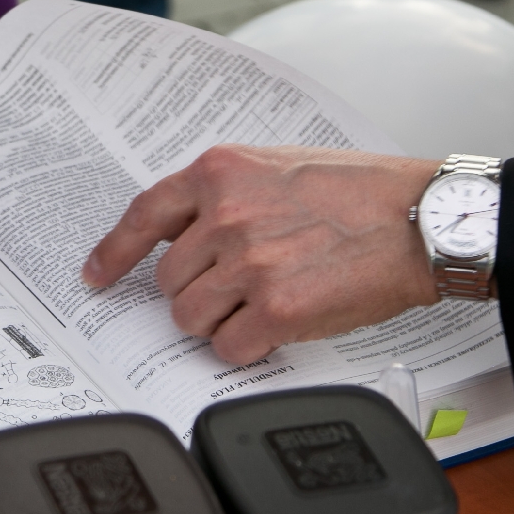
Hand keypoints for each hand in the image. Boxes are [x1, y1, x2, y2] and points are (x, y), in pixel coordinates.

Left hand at [81, 145, 441, 364]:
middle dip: (196, 290)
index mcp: (220, 171)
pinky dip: (246, 347)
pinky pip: (229, 347)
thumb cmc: (359, 190)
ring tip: (262, 302)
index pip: (143, 214)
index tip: (95, 276)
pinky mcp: (278, 310)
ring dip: (219, 321)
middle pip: (168, 278)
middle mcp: (226, 215)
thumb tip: (184, 230)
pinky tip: (276, 326)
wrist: (418, 219)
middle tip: (239, 285)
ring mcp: (249, 263)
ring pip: (191, 317)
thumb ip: (225, 192)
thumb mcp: (275, 166)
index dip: (112, 251)